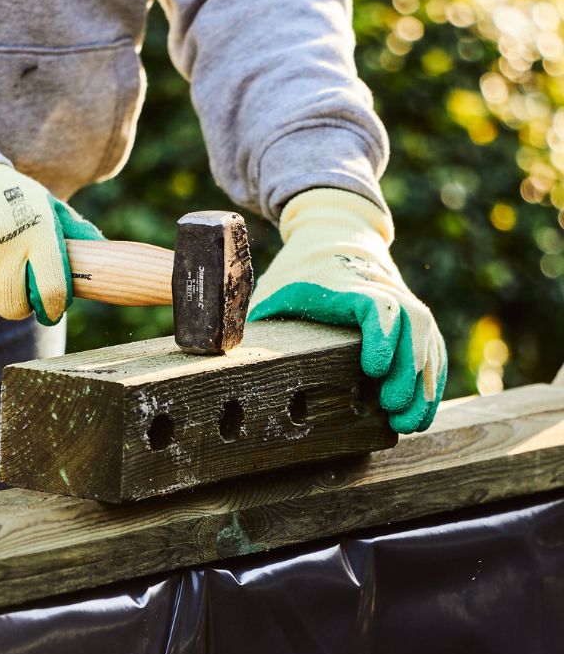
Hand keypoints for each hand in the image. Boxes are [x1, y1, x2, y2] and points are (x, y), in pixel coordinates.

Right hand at [0, 164, 103, 324]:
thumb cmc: (8, 196)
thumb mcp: (45, 205)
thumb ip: (73, 230)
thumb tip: (103, 248)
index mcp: (37, 235)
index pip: (51, 293)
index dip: (52, 308)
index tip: (49, 308)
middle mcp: (4, 247)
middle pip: (13, 307)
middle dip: (17, 305)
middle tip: (14, 288)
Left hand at [248, 189, 446, 433]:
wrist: (334, 230)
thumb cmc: (296, 269)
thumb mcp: (270, 289)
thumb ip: (255, 320)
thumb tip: (222, 354)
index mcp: (344, 284)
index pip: (376, 305)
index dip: (381, 335)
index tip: (374, 368)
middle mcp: (381, 288)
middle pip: (411, 323)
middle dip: (407, 368)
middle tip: (391, 409)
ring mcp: (401, 300)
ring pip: (426, 336)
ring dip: (422, 382)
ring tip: (409, 423)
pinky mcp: (410, 315)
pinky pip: (430, 345)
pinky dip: (430, 379)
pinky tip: (420, 412)